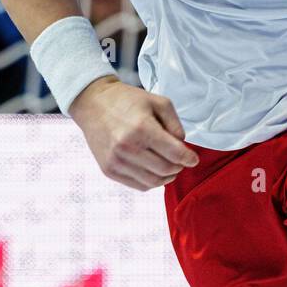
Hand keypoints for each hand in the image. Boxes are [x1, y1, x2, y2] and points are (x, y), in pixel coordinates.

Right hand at [68, 76, 199, 190]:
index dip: (188, 158)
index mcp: (142, 127)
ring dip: (167, 177)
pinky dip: (152, 182)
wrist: (93, 104)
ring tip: (170, 167)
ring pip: (153, 181)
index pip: (174, 153)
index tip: (193, 159)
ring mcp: (116, 161)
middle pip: (165, 169)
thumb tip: (182, 148)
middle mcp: (127, 147)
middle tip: (181, 161)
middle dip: (179, 167)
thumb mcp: (158, 102)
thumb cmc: (128, 101)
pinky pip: (138, 185)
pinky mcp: (109, 170)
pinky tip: (155, 171)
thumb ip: (175, 125)